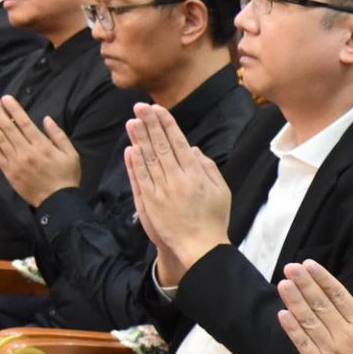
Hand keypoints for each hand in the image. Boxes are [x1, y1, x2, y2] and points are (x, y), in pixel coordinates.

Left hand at [0, 93, 81, 206]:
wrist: (57, 201)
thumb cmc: (67, 176)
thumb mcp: (72, 155)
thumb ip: (59, 136)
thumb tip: (47, 119)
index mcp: (42, 146)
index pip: (25, 123)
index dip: (14, 110)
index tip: (5, 97)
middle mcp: (26, 152)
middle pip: (8, 128)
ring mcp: (15, 162)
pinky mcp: (8, 171)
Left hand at [125, 102, 232, 284]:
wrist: (200, 246)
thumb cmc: (214, 219)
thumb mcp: (222, 192)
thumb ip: (209, 168)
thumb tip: (193, 150)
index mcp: (197, 175)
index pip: (179, 143)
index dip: (167, 125)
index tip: (159, 110)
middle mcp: (178, 179)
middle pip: (162, 146)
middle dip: (150, 124)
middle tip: (140, 107)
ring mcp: (162, 190)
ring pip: (149, 159)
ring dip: (140, 139)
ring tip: (132, 121)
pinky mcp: (151, 202)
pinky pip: (141, 178)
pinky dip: (135, 163)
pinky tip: (130, 148)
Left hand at [275, 259, 352, 353]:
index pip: (338, 295)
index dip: (322, 278)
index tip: (308, 264)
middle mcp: (344, 334)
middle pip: (320, 304)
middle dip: (304, 284)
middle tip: (291, 268)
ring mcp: (330, 350)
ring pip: (309, 321)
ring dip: (294, 301)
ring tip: (283, 284)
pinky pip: (303, 344)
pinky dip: (292, 329)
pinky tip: (283, 314)